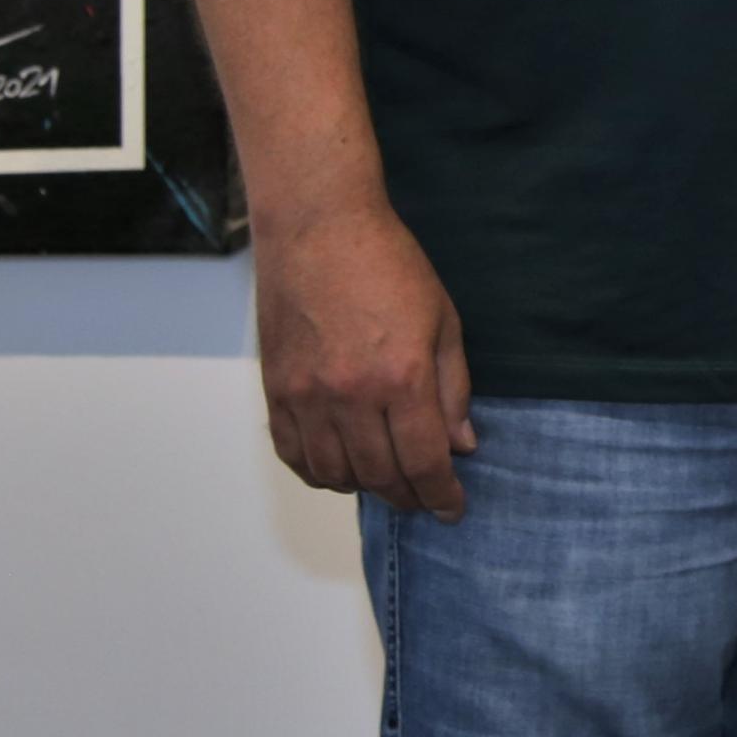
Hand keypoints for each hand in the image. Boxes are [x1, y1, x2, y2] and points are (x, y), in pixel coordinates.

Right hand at [252, 198, 473, 519]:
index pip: (423, 462)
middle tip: (426, 499)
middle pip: (380, 476)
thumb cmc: (389, 265)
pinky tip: (342, 469)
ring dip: (365, 488)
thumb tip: (460, 445)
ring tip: (388, 482)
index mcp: (402, 377)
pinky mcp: (276, 390)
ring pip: (335, 474)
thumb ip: (453, 390)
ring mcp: (307, 396)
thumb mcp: (444, 321)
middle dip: (409, 497)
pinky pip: (294, 455)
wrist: (320, 228)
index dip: (441, 495)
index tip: (453, 508)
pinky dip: (319, 473)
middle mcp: (351, 395)